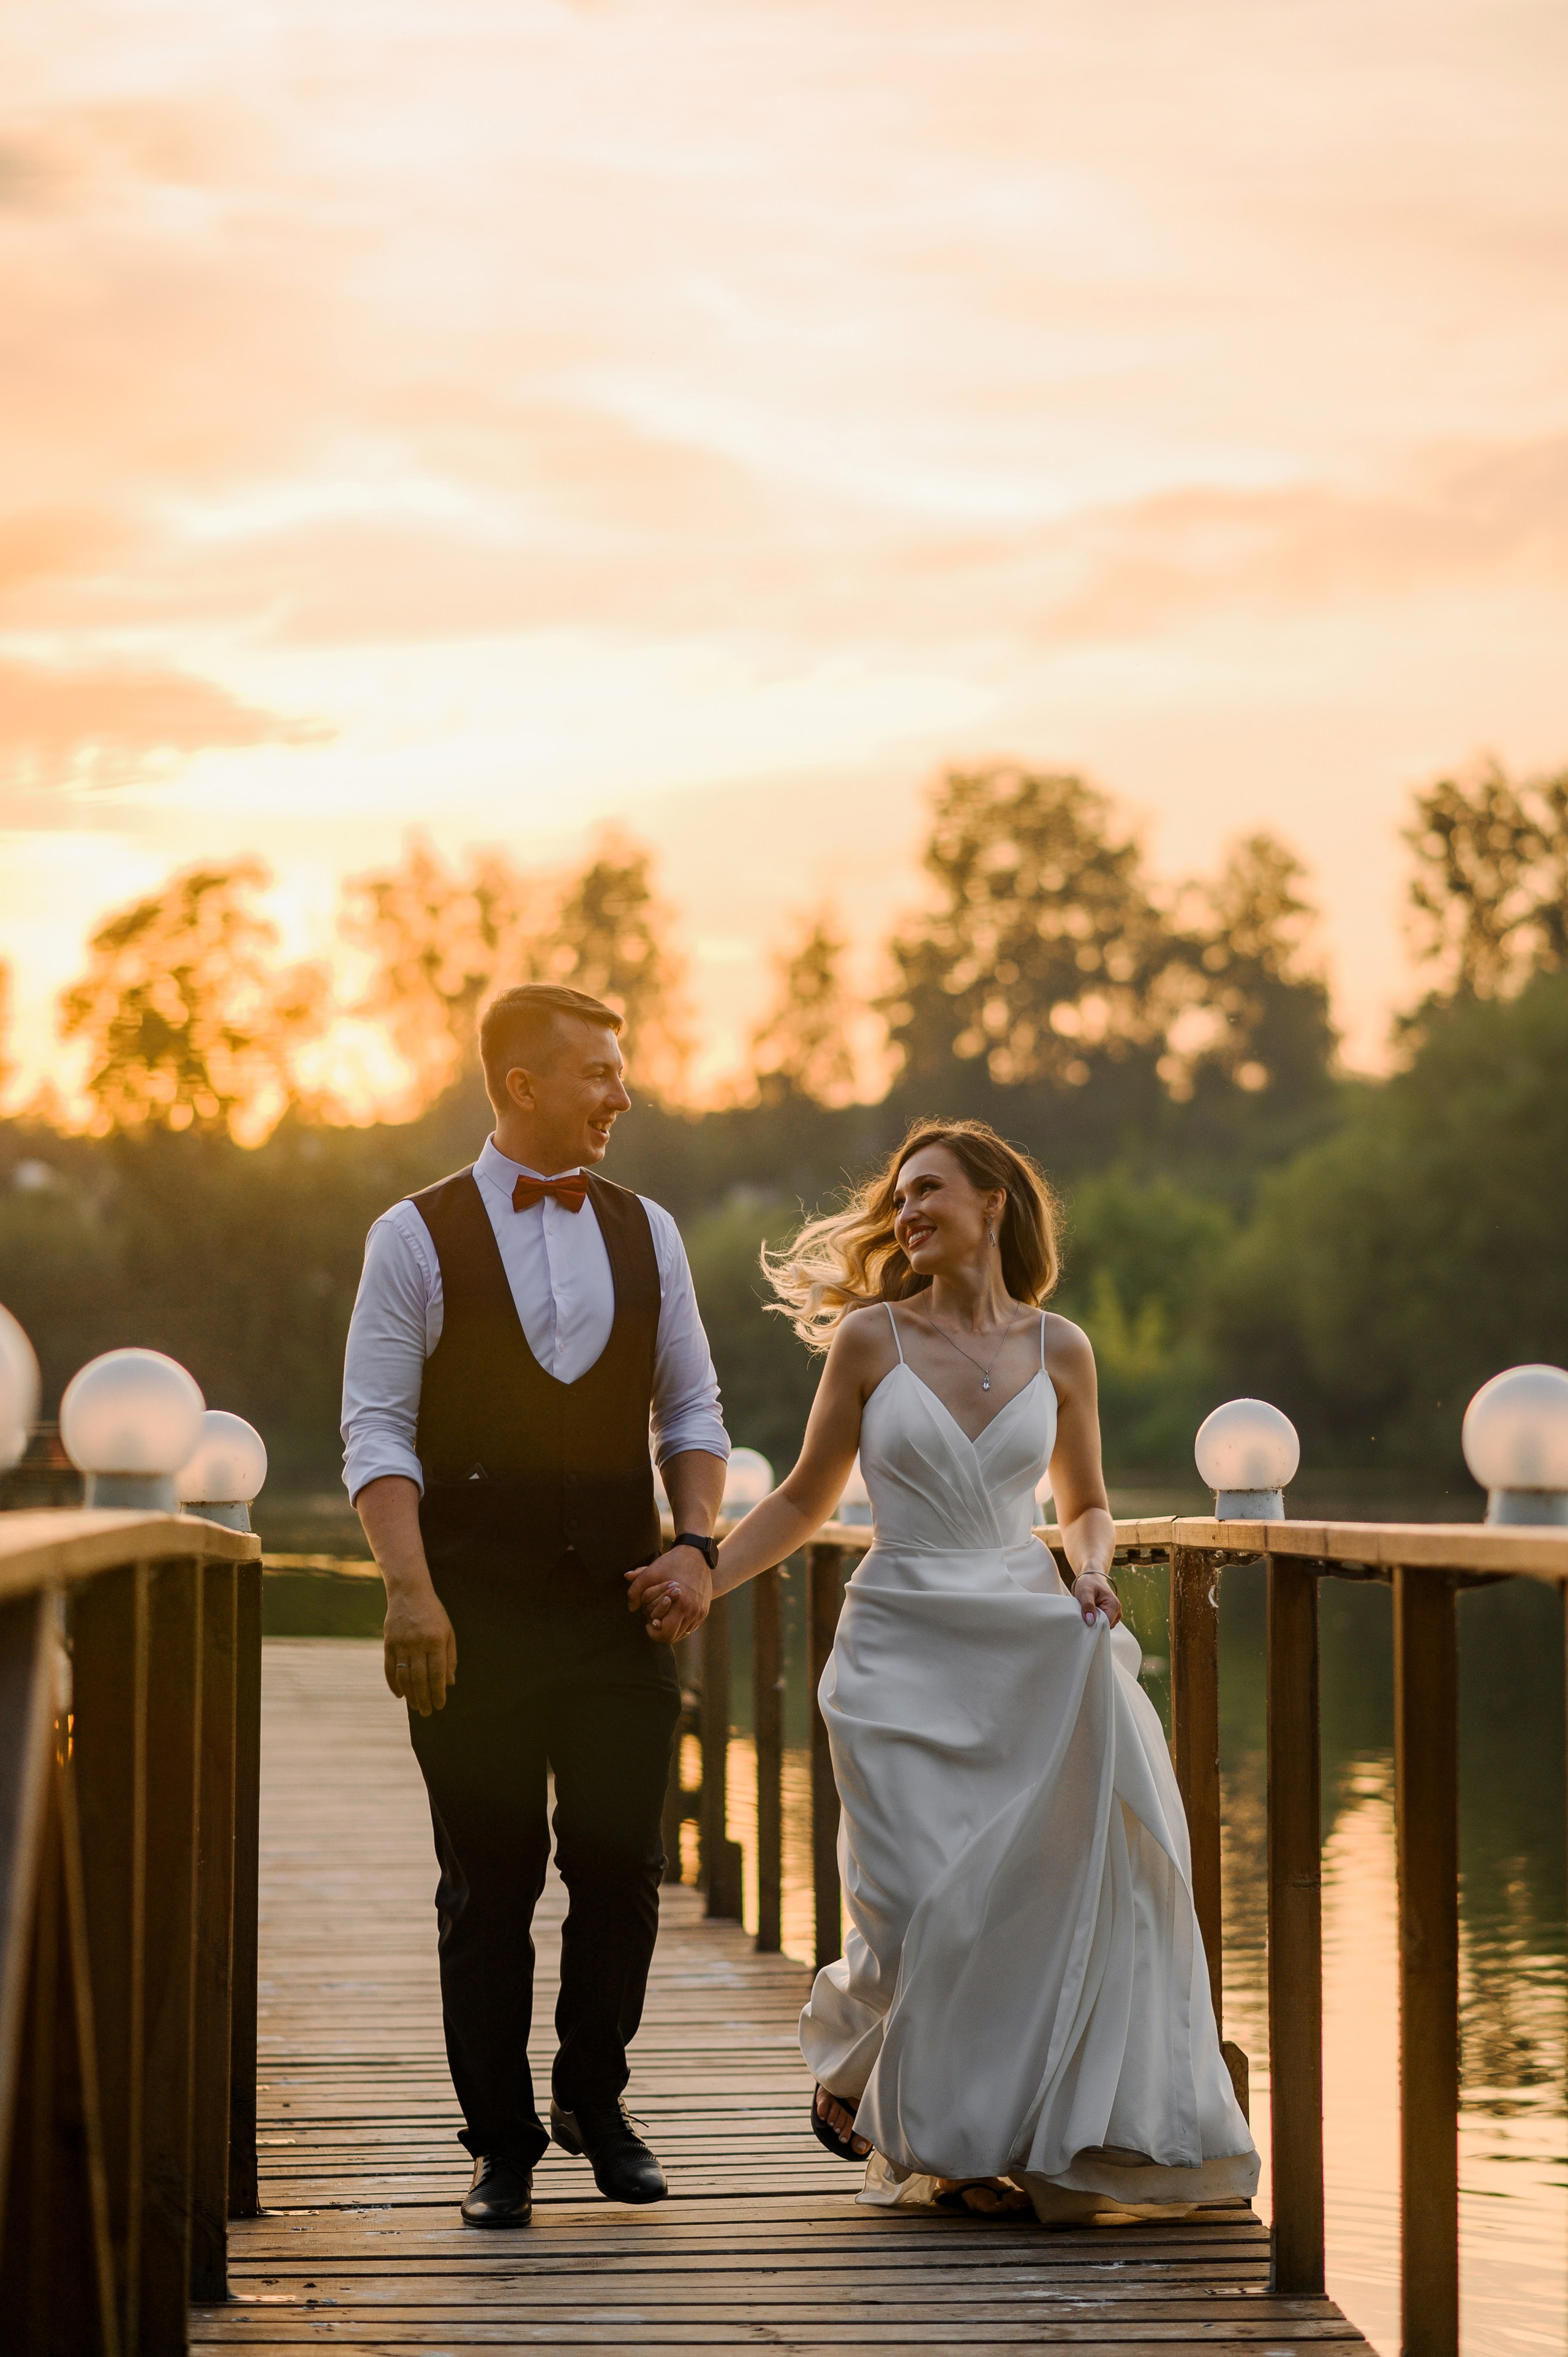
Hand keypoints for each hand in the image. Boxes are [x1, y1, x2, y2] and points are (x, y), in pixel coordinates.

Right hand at [383, 1581, 456, 1714]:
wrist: (409, 1593)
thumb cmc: (434, 1614)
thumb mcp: (448, 1632)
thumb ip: (450, 1658)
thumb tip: (449, 1683)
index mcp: (436, 1640)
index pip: (436, 1673)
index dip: (438, 1692)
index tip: (440, 1705)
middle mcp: (417, 1643)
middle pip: (419, 1678)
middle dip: (424, 1698)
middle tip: (426, 1712)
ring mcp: (401, 1643)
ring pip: (404, 1676)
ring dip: (410, 1694)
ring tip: (415, 1706)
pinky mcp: (388, 1643)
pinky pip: (390, 1668)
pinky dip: (394, 1684)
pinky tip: (400, 1695)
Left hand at [625, 1544, 712, 1643]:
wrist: (697, 1555)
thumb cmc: (671, 1563)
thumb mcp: (650, 1573)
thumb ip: (635, 1590)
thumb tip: (631, 1608)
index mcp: (681, 1604)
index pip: (666, 1634)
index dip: (653, 1632)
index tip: (648, 1622)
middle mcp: (694, 1611)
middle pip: (673, 1638)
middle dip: (660, 1632)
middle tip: (653, 1621)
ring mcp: (700, 1612)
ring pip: (682, 1634)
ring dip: (671, 1629)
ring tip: (663, 1616)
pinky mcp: (704, 1611)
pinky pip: (690, 1627)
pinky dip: (680, 1625)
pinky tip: (672, 1613)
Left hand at [1073, 1570, 1120, 1628]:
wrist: (1091, 1578)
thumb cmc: (1088, 1583)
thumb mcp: (1085, 1592)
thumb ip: (1087, 1605)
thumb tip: (1090, 1621)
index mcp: (1114, 1605)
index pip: (1106, 1624)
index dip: (1094, 1624)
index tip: (1084, 1620)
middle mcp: (1117, 1612)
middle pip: (1105, 1626)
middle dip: (1093, 1623)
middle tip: (1083, 1614)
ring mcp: (1114, 1615)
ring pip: (1103, 1626)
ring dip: (1093, 1622)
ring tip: (1087, 1611)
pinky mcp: (1109, 1616)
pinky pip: (1102, 1624)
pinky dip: (1094, 1621)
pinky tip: (1089, 1613)